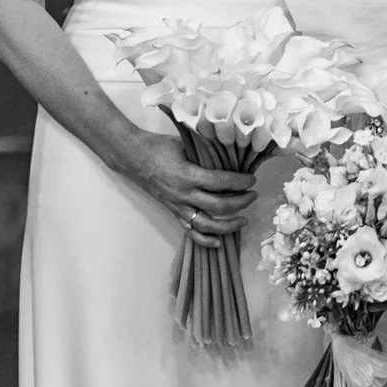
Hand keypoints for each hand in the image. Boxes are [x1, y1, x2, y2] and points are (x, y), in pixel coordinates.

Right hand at [124, 135, 255, 241]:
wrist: (133, 157)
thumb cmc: (159, 147)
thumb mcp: (185, 143)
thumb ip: (206, 152)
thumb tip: (230, 153)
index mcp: (188, 175)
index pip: (221, 182)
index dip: (240, 182)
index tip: (252, 179)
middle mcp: (184, 194)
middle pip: (218, 206)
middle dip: (241, 202)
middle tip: (253, 195)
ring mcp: (177, 206)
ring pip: (206, 224)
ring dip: (228, 225)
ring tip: (244, 219)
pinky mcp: (172, 212)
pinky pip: (190, 231)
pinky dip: (205, 240)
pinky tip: (219, 243)